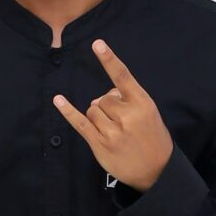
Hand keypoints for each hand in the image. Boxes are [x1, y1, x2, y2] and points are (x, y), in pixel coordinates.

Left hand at [54, 40, 172, 189]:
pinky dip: (67, 111)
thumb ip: (128, 100)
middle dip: (107, 106)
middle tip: (121, 122)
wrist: (157, 171)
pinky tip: (58, 100)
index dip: (109, 60)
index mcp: (142, 103)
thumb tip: (103, 96)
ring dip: (97, 116)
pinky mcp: (100, 144)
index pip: (123, 77)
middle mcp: (127, 116)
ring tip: (113, 131)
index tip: (97, 44)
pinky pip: (79, 124)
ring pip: (92, 109)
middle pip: (102, 97)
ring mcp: (113, 132)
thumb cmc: (151, 137)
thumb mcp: (149, 113)